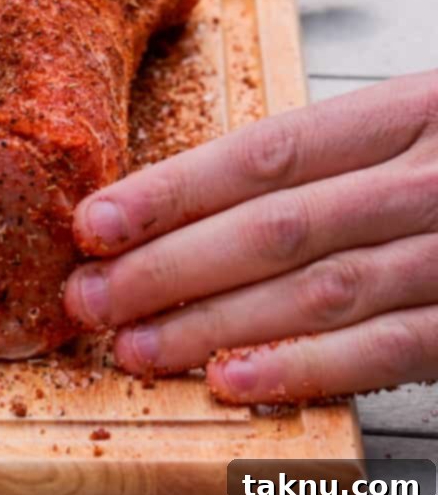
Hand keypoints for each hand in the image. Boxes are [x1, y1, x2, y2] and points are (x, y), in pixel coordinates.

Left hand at [63, 70, 437, 403]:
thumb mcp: (412, 129)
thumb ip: (322, 165)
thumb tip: (188, 208)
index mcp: (408, 114)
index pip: (263, 155)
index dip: (171, 192)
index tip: (95, 223)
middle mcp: (433, 177)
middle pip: (276, 226)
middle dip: (169, 267)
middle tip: (91, 298)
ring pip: (320, 289)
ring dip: (216, 324)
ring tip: (139, 346)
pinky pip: (390, 347)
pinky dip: (307, 368)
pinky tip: (236, 381)